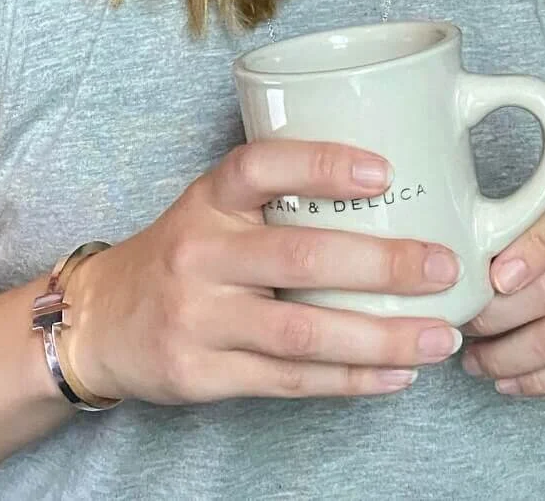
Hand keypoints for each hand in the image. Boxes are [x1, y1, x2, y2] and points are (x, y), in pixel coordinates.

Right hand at [62, 140, 464, 404]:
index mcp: (209, 198)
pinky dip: (351, 380)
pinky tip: (397, 374)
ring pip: (303, 332)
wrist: (100, 320)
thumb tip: (396, 194)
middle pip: (301, 257)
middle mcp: (200, 253)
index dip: (322, 164)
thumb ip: (281, 197)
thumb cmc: (186, 251)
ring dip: (381, 336)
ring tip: (440, 337)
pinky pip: (289, 380)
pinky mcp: (202, 375)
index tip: (384, 172)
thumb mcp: (216, 206)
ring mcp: (199, 318)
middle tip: (444, 267)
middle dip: (384, 265)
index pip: (261, 166)